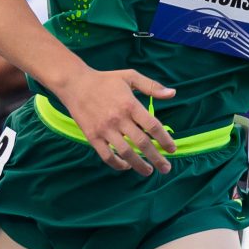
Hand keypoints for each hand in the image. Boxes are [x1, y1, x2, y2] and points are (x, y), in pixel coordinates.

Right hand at [59, 68, 176, 173]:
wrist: (75, 84)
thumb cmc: (105, 80)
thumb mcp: (130, 77)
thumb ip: (152, 86)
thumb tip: (173, 93)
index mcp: (130, 104)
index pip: (153, 126)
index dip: (165, 139)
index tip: (172, 149)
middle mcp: (119, 119)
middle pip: (142, 143)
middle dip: (156, 158)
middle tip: (166, 168)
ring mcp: (105, 129)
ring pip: (126, 152)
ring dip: (139, 165)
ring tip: (149, 171)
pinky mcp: (92, 136)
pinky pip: (107, 155)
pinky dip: (118, 164)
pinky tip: (127, 165)